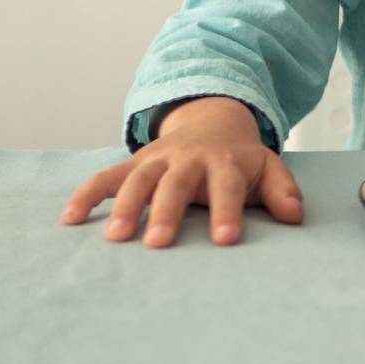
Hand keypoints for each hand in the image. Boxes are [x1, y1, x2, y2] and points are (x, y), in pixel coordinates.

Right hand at [58, 96, 304, 247]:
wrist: (214, 120)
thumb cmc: (240, 159)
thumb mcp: (268, 168)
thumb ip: (282, 192)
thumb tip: (295, 217)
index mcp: (227, 162)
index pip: (229, 188)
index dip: (227, 212)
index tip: (225, 240)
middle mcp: (190, 159)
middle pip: (177, 184)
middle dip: (167, 212)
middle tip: (157, 243)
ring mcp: (159, 159)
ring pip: (139, 179)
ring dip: (125, 206)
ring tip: (114, 238)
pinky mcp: (136, 163)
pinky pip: (107, 176)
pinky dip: (87, 193)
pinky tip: (69, 218)